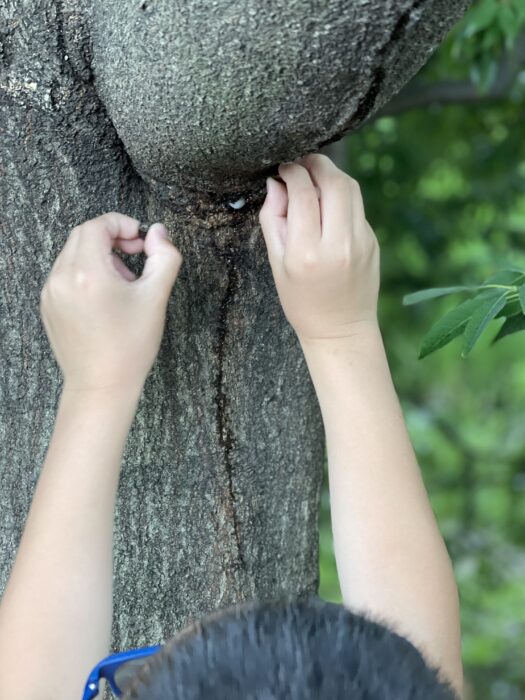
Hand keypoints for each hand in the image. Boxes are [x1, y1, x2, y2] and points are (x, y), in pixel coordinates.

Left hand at [40, 212, 182, 394]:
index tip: (142, 240)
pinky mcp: (48, 306)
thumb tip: (159, 233)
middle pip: (83, 236)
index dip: (122, 224)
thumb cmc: (130, 346)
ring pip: (73, 254)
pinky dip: (86, 273)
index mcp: (87, 273)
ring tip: (124, 283)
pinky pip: (65, 274)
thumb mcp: (156, 298)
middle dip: (112, 238)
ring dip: (100, 256)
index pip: (97, 225)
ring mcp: (50, 293)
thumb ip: (164, 258)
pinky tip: (106, 298)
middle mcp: (61, 278)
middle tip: (136, 255)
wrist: (101, 386)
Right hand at [259, 153, 379, 343]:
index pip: (302, 193)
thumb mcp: (276, 263)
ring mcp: (361, 241)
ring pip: (350, 188)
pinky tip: (328, 205)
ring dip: (332, 175)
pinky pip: (357, 207)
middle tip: (301, 163)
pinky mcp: (373, 242)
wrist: (340, 329)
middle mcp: (338, 243)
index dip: (291, 172)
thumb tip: (275, 183)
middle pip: (333, 182)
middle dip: (316, 164)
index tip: (283, 168)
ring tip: (315, 178)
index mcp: (307, 252)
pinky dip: (341, 197)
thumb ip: (273, 220)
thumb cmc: (301, 301)